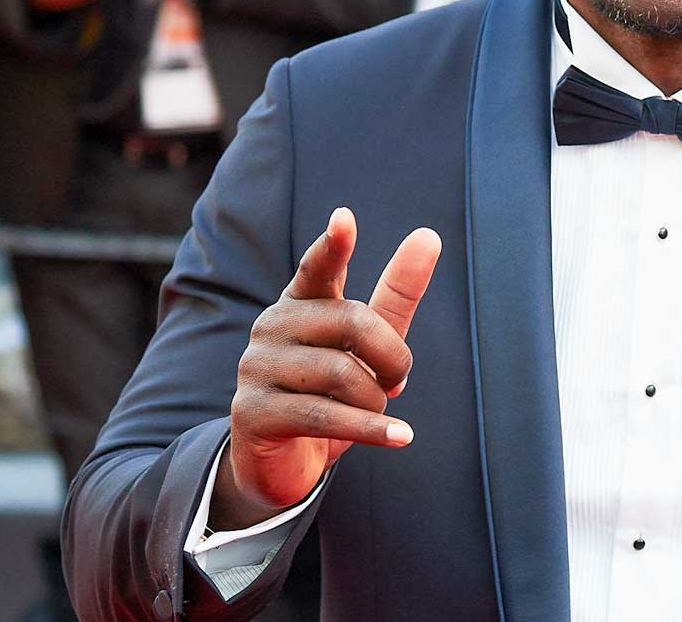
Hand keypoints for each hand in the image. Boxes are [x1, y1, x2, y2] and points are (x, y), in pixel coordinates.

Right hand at [212, 208, 441, 530]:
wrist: (284, 462)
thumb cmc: (333, 392)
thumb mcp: (370, 344)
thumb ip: (396, 294)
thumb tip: (429, 235)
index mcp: (301, 302)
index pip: (318, 268)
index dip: (334, 246)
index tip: (345, 219)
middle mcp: (272, 326)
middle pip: (353, 321)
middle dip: (393, 356)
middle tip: (398, 383)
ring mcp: (256, 367)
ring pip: (342, 373)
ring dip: (376, 400)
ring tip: (376, 412)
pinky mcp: (252, 412)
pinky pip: (325, 416)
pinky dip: (373, 429)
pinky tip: (400, 436)